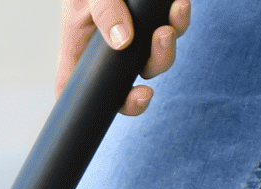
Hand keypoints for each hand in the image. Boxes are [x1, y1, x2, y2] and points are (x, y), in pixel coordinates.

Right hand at [58, 0, 190, 115]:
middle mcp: (108, 51)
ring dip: (169, 45)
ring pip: (157, 57)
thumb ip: (104, 13)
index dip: (103, 106)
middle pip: (132, 81)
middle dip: (154, 67)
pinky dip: (179, 18)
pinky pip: (172, 27)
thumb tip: (122, 41)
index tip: (138, 96)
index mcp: (81, 52)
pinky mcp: (151, 21)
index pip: (81, 92)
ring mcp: (132, 37)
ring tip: (172, 20)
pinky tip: (179, 4)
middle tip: (162, 41)